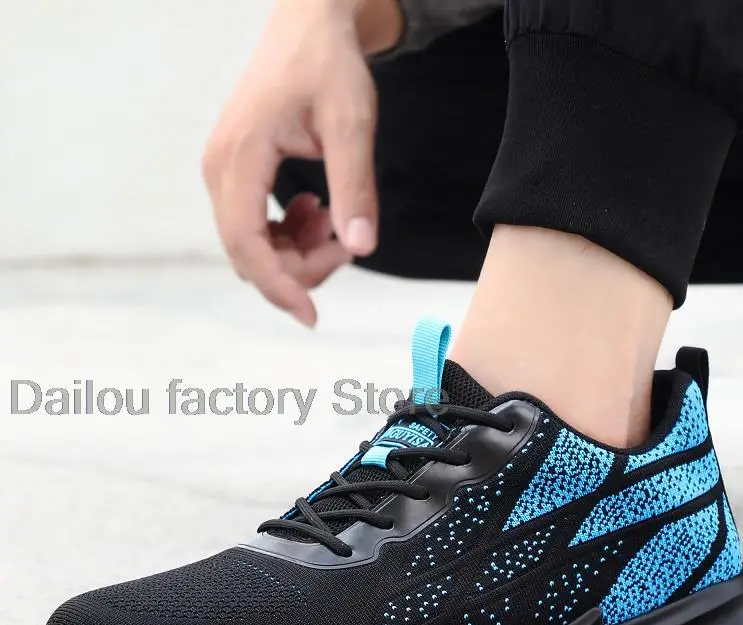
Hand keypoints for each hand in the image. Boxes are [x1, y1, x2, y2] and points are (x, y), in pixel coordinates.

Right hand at [203, 0, 399, 326]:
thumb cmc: (326, 65)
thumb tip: (360, 247)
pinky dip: (291, 235)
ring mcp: (225, 173)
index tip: (313, 316)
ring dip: (298, 251)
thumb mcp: (351, 124)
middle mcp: (220, 169)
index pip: (246, 244)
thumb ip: (355, 187)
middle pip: (250, 254)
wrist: (309, 27)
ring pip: (254, 246)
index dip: (279, 287)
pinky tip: (318, 210)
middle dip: (300, 267)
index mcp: (240, 157)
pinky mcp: (238, 174)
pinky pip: (257, 228)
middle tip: (348, 242)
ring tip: (336, 218)